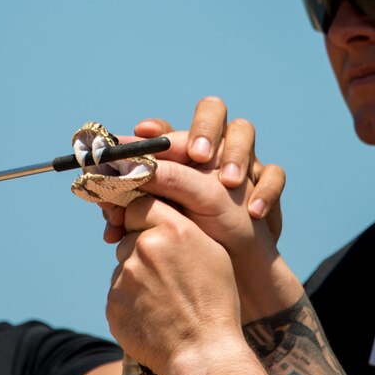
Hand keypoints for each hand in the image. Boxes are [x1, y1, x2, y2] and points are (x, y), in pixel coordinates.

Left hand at [100, 96, 284, 242]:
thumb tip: (99, 197)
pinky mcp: (266, 181)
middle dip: (204, 129)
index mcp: (178, 152)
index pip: (169, 129)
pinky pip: (275, 174)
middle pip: (212, 111)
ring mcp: (241, 159)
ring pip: (244, 131)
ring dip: (236, 153)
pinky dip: (266, 190)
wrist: (226, 264)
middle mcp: (211, 146)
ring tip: (227, 182)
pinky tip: (254, 211)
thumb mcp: (158, 216)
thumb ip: (132, 201)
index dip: (156, 130)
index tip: (142, 134)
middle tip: (197, 156)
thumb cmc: (185, 236)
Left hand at [107, 196, 241, 374]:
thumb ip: (180, 227)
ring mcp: (124, 277)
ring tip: (163, 299)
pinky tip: (153, 314)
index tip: (147, 228)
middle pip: (128, 238)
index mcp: (171, 230)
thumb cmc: (215, 302)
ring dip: (136, 277)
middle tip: (165, 275)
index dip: (141, 217)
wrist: (203, 352)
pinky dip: (131, 301)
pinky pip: (119, 293)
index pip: (137, 206)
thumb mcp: (212, 252)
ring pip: (123, 267)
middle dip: (140, 250)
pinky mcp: (113, 303)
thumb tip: (153, 216)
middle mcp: (143, 248)